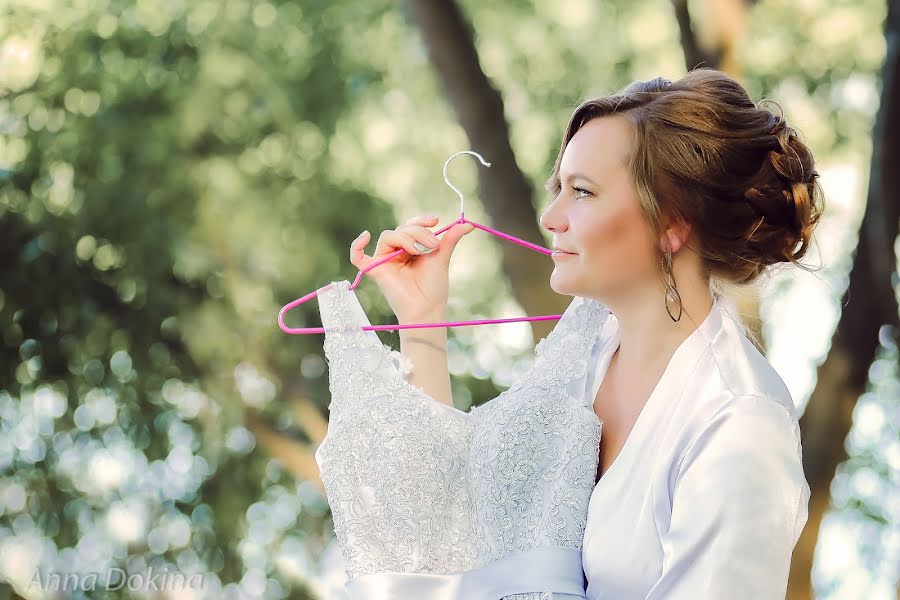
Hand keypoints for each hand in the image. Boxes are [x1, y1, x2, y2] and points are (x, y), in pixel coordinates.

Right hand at [349, 215, 474, 322]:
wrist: (428, 309)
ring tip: (422, 251)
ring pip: (388, 236)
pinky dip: (356, 245)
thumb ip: (450, 239)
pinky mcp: (375, 271)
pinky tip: (365, 236)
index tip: (436, 220)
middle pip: (401, 230)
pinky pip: (357, 256)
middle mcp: (395, 253)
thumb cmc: (433, 288)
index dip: (420, 221)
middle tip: (434, 245)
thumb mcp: (441, 258)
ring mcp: (384, 261)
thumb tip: (468, 224)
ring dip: (407, 239)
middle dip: (418, 232)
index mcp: (410, 248)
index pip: (410, 227)